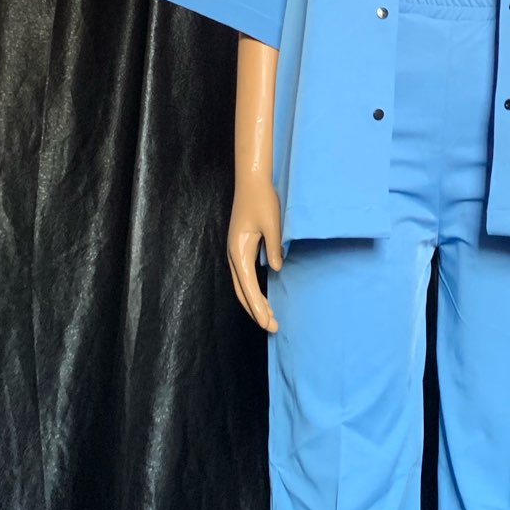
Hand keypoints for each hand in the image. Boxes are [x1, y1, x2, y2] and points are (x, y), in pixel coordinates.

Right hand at [227, 178, 283, 332]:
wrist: (251, 181)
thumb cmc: (262, 200)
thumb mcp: (272, 224)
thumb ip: (274, 247)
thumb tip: (275, 270)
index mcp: (239, 251)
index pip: (248, 288)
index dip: (257, 308)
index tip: (267, 324)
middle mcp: (234, 254)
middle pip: (242, 291)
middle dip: (256, 311)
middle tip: (272, 327)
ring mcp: (235, 251)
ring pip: (242, 285)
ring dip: (254, 302)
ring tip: (269, 317)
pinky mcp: (241, 247)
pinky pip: (245, 276)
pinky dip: (252, 290)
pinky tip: (262, 297)